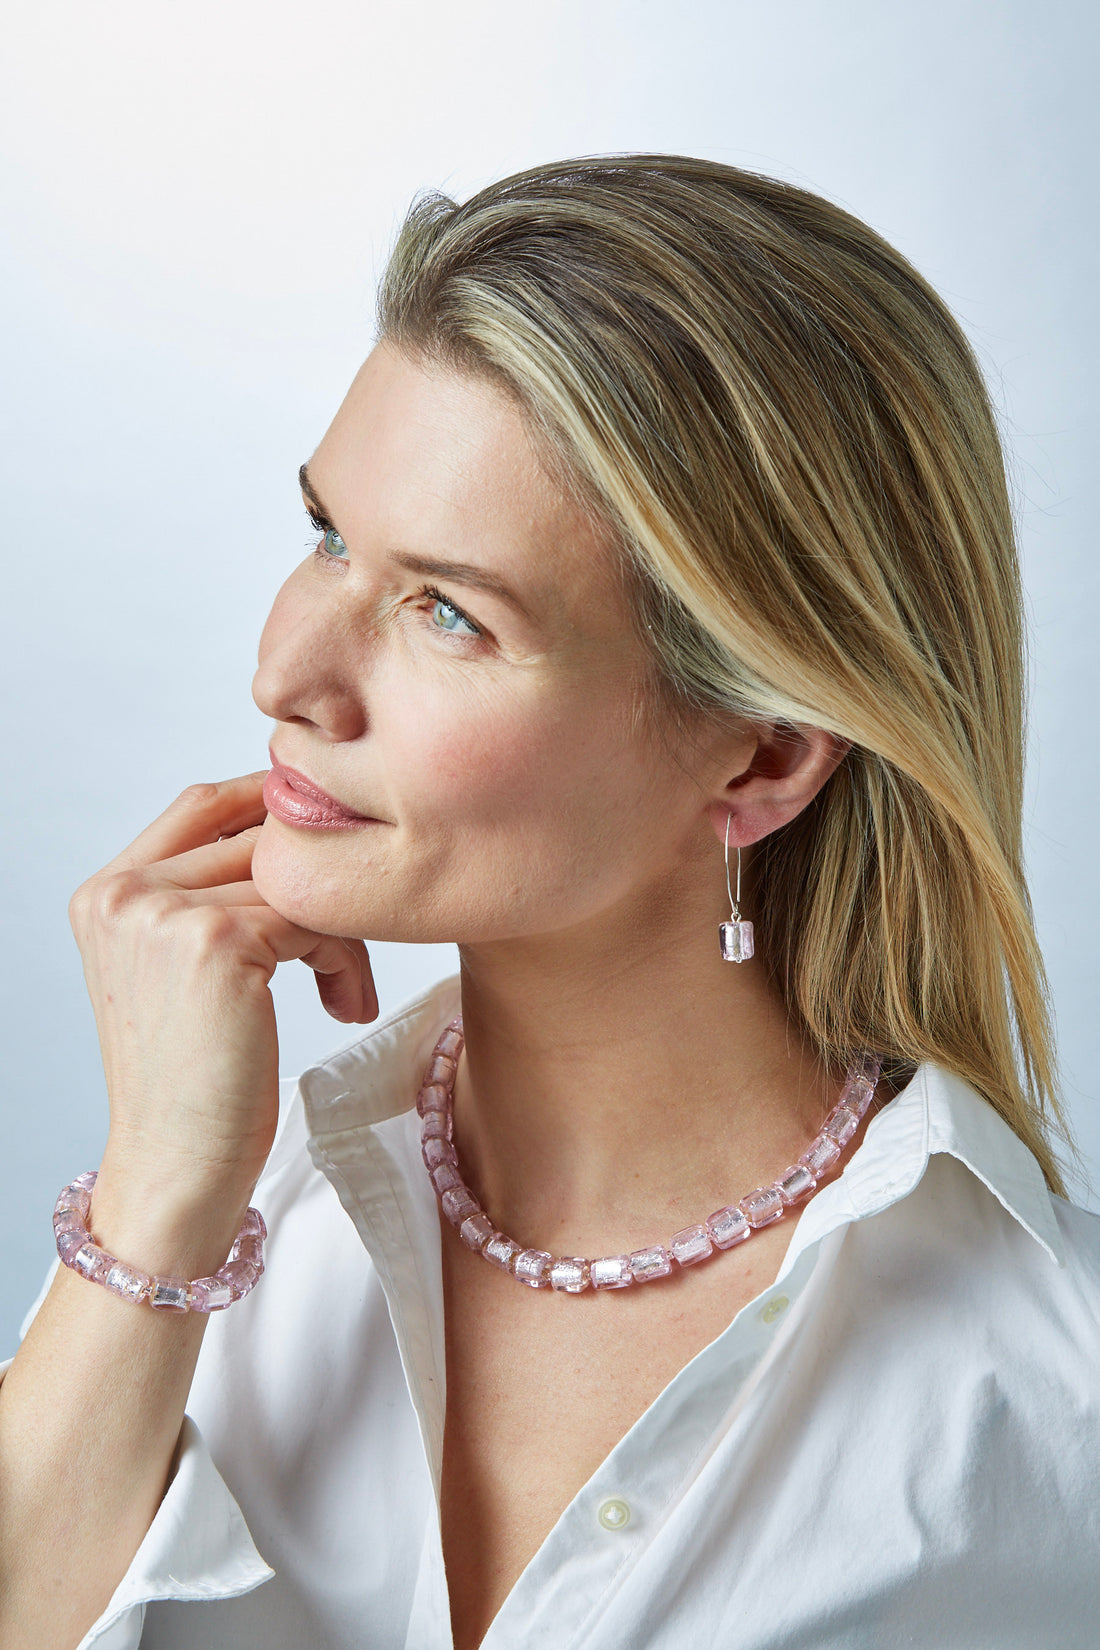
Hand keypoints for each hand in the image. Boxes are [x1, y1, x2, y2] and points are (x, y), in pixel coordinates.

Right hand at [68, 773, 377, 1203]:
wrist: (177, 1167)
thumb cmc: (193, 1080)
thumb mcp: (177, 970)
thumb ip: (210, 895)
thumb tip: (294, 829)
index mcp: (106, 893)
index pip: (203, 804)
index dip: (275, 810)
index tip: (332, 842)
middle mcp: (124, 894)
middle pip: (259, 838)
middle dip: (320, 890)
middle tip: (346, 952)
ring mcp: (164, 914)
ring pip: (295, 880)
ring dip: (339, 933)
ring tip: (344, 989)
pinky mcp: (216, 944)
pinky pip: (314, 918)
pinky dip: (344, 959)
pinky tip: (342, 1005)